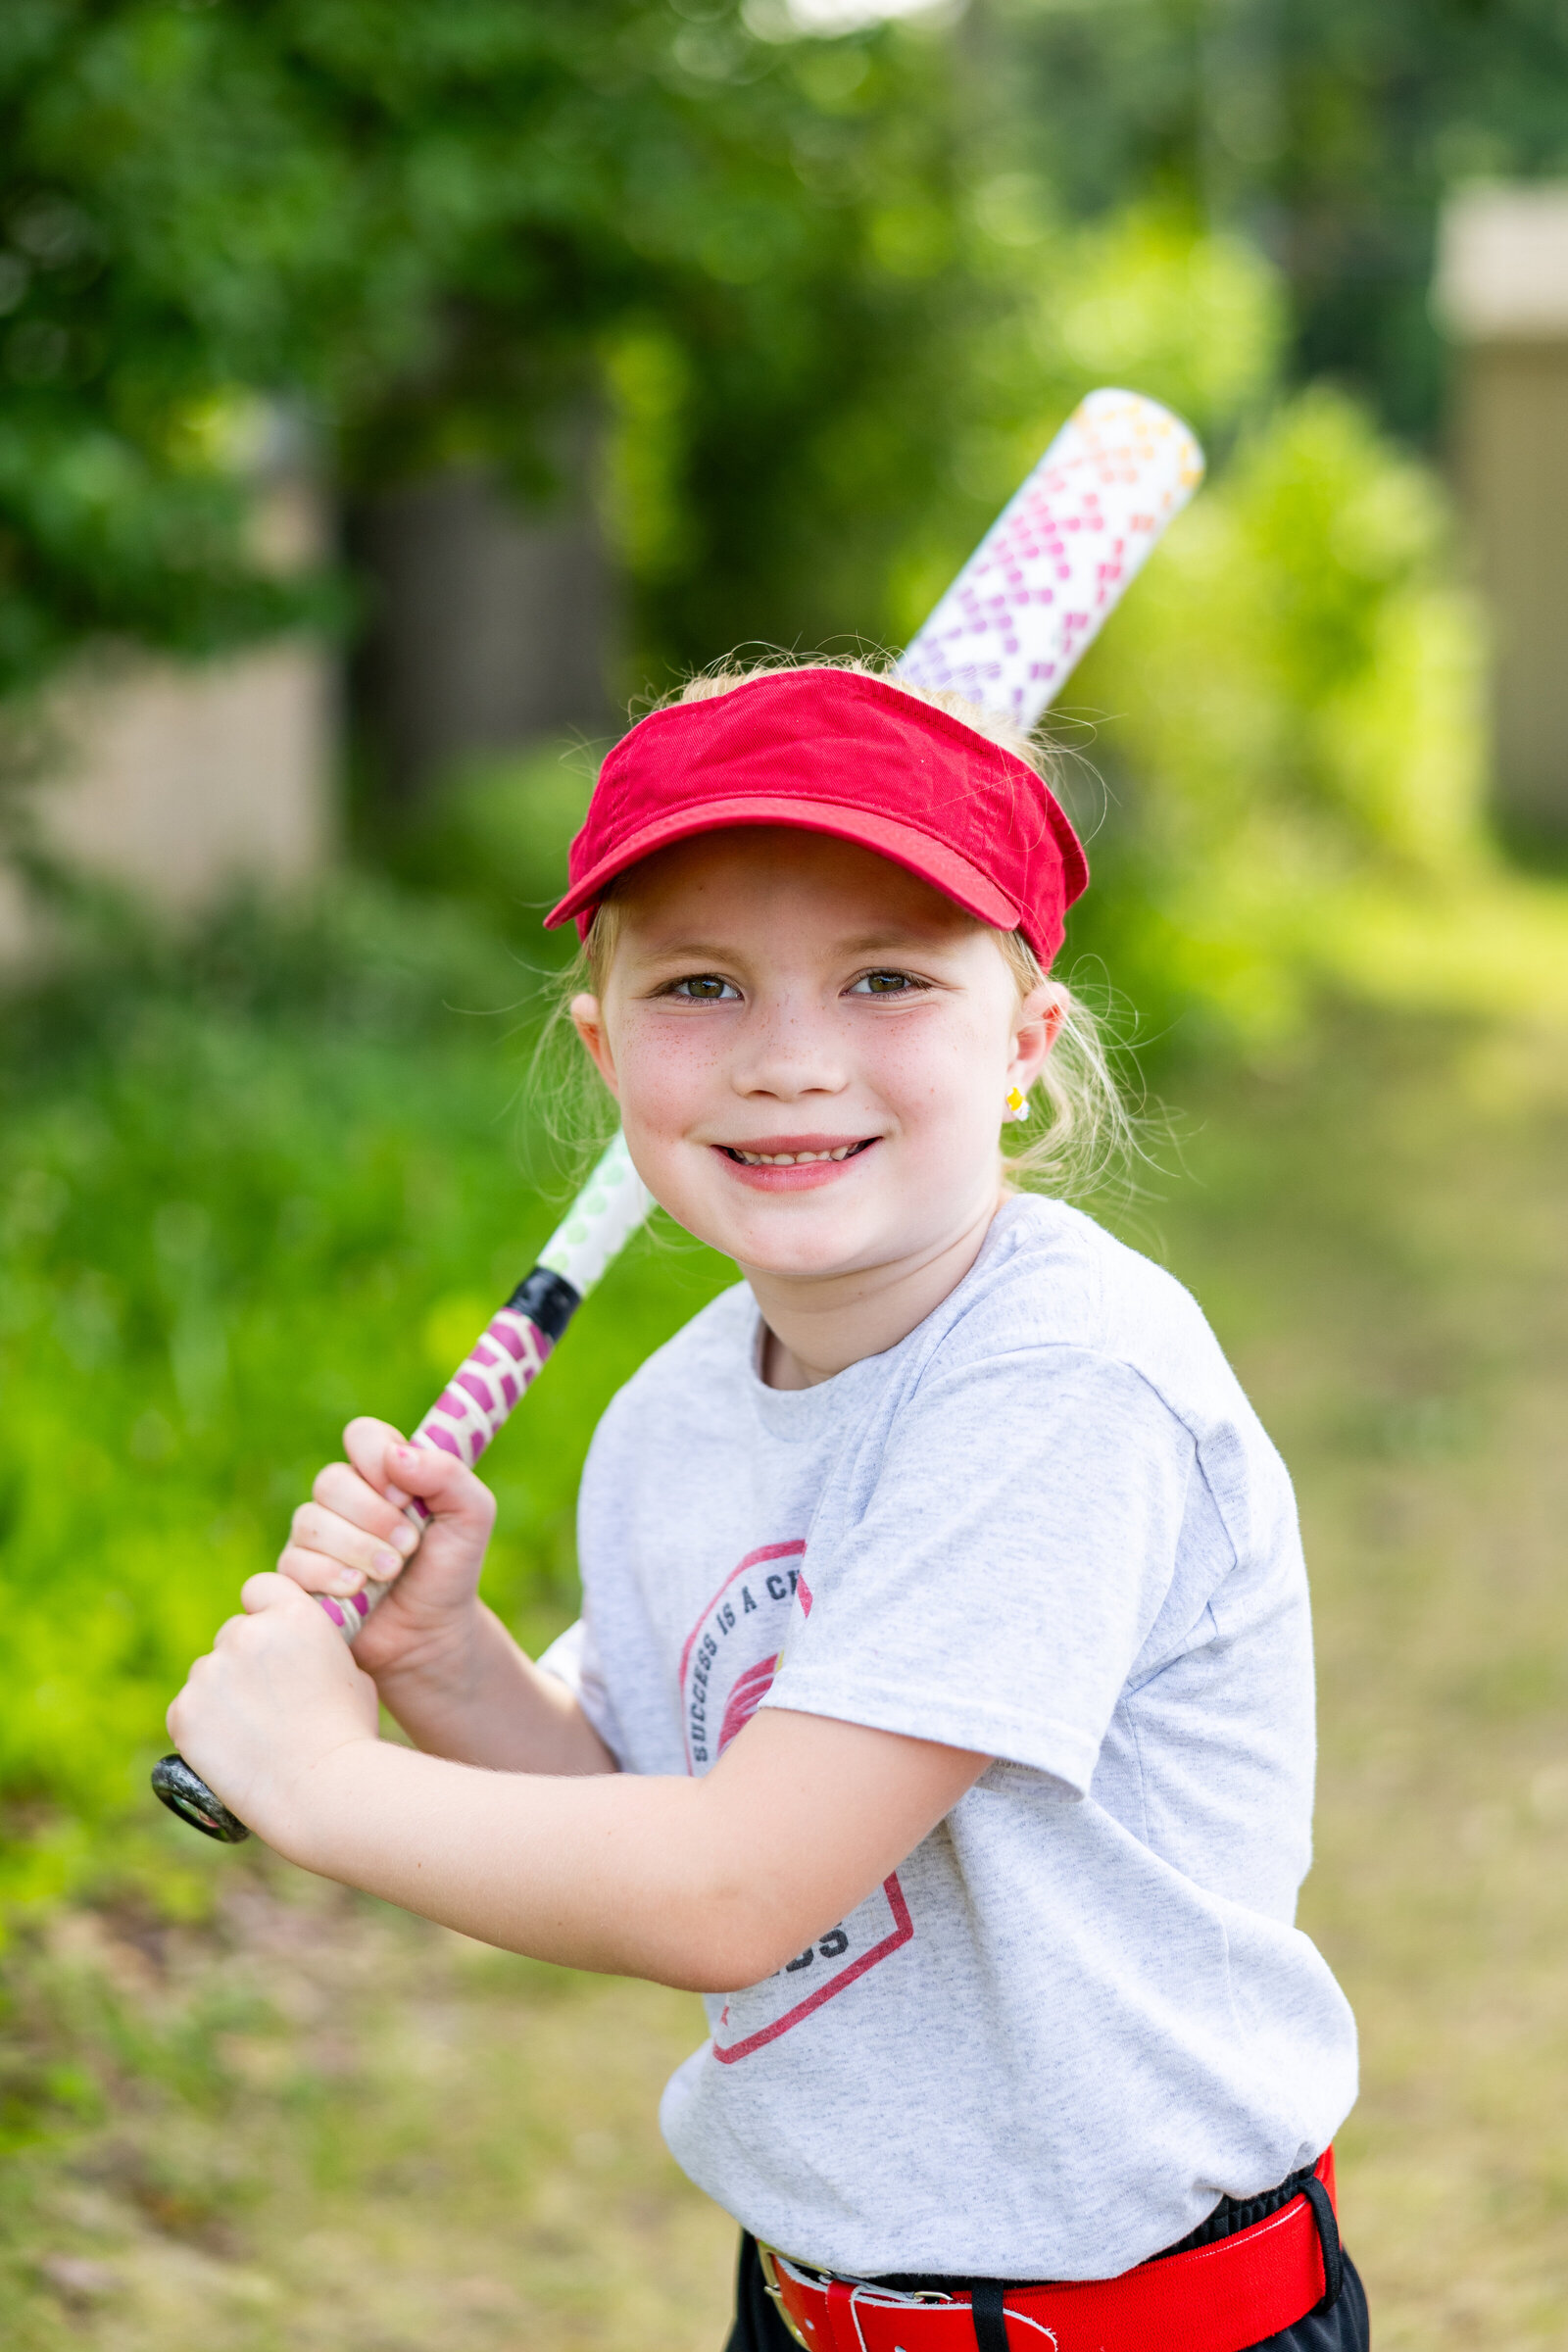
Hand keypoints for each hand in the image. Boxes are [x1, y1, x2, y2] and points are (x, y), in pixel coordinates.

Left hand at [167, 1573, 379, 1855]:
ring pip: (209, 1672)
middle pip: (234, 1634)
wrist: (322, 1789)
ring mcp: (210, 1672)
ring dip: (223, 1691)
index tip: (272, 1637)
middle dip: (246, 1660)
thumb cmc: (348, 1734)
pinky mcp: (184, 1711)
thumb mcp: (349, 1670)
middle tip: (268, 1701)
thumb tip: (297, 1652)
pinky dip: (202, 1725)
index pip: (261, 1587)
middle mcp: (246, 1633)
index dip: (266, 1609)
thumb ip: (314, 1648)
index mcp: (293, 1615)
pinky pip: (188, 1707)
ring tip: (253, 1733)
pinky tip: (229, 1747)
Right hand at [277, 1418, 497, 1685]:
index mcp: (383, 1473)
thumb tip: (396, 1456)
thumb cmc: (450, 1570)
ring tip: (390, 1574)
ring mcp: (315, 1537)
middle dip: (374, 1517)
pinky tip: (357, 1592)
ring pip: (310, 1522)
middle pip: (331, 1481)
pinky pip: (293, 1563)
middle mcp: (343, 1499)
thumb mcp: (471, 1516)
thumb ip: (447, 1474)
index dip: (376, 1459)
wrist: (431, 1636)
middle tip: (408, 1547)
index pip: (361, 1435)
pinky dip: (329, 1576)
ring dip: (357, 1549)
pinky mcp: (296, 1576)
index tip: (404, 1495)